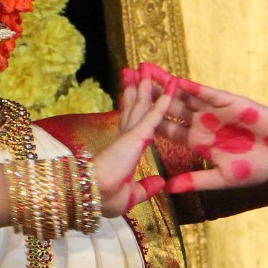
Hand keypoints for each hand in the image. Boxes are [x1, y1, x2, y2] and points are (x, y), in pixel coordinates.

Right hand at [91, 69, 181, 215]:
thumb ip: (146, 188)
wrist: (93, 197)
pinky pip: (156, 112)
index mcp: (122, 152)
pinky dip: (165, 97)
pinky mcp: (138, 134)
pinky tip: (173, 83)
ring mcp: (131, 134)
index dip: (133, 109)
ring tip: (147, 66)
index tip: (133, 96)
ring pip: (142, 104)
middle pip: (134, 108)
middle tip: (137, 71)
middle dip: (136, 89)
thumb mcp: (131, 196)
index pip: (130, 125)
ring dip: (146, 85)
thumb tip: (161, 183)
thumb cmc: (104, 200)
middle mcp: (126, 138)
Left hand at [119, 63, 267, 195]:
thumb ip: (197, 181)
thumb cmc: (256, 167)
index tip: (125, 117)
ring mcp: (215, 111)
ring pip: (185, 96)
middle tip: (128, 82)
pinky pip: (208, 94)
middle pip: (169, 108)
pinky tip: (177, 82)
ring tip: (146, 72)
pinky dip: (193, 88)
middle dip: (149, 96)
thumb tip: (169, 189)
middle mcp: (202, 124)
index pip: (166, 131)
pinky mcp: (230, 102)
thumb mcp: (223, 178)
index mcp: (197, 143)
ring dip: (166, 85)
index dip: (147, 123)